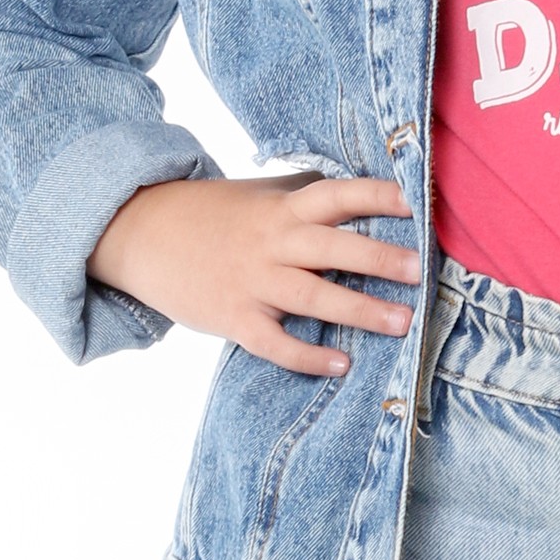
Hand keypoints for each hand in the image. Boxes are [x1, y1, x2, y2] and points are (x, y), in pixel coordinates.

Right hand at [87, 173, 421, 376]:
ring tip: (401, 322)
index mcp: (281, 209)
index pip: (334, 195)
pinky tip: (341, 364)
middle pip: (333, 247)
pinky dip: (308, 355)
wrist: (139, 234)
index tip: (411, 202)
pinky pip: (275, 342)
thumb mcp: (256, 196)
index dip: (373, 195)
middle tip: (419, 271)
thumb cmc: (210, 215)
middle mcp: (271, 242)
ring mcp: (252, 282)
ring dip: (360, 310)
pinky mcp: (234, 318)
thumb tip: (358, 195)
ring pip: (314, 295)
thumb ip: (302, 199)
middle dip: (379, 259)